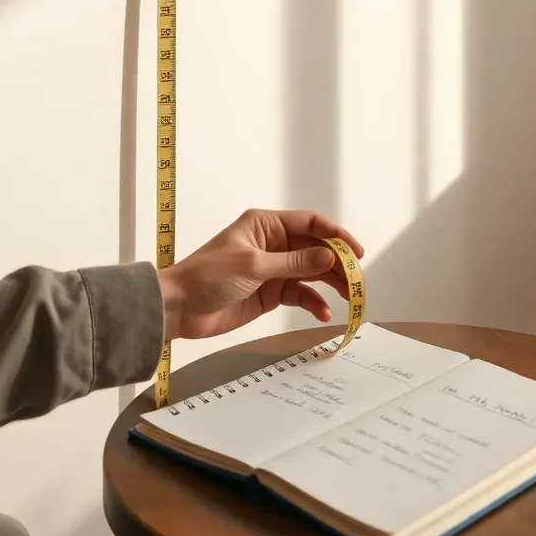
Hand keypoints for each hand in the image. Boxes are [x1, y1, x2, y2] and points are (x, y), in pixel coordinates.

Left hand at [157, 209, 363, 339]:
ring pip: (311, 272)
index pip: (310, 223)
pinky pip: (299, 294)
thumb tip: (330, 255)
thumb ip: (294, 262)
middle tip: (356, 281)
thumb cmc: (207, 276)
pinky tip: (323, 312)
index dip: (336, 235)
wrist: (179, 309)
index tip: (355, 252)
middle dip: (337, 264)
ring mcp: (272, 269)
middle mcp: (272, 243)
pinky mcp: (270, 293)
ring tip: (348, 298)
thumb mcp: (253, 266)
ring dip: (330, 284)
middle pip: (315, 249)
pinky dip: (313, 302)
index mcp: (265, 225)